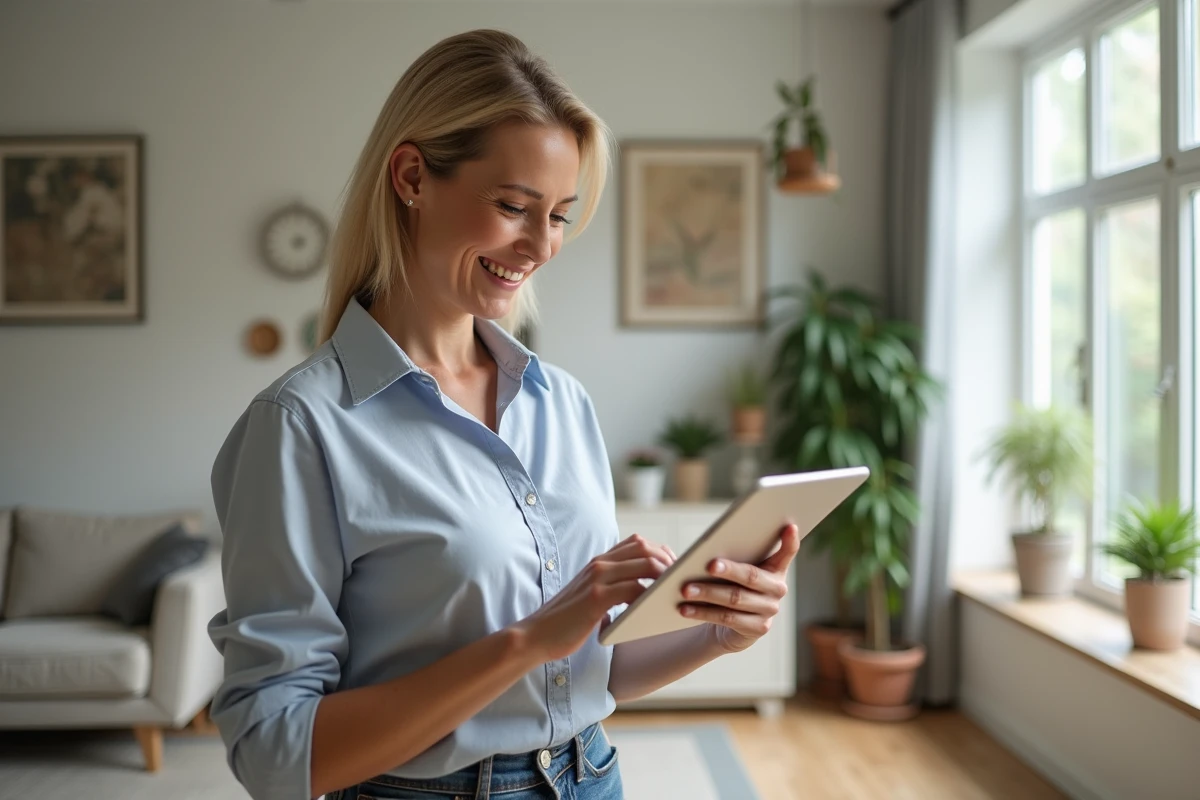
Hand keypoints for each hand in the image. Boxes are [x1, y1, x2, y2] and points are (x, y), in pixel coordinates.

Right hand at [514, 534, 674, 662]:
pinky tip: (656, 610)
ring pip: (644, 564)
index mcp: (599, 562)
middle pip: (645, 547)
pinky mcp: (596, 598)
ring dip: (665, 578)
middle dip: (668, 561)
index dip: (660, 552)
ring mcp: (597, 579)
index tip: (673, 570)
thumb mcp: (591, 596)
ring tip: (674, 594)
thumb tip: (641, 593)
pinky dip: (650, 597)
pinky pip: (633, 589)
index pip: (637, 542)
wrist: (536, 635)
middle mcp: (599, 564)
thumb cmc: (567, 621)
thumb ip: (612, 588)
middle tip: (680, 581)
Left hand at [678, 523, 798, 653]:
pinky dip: (703, 613)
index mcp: (776, 567)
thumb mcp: (733, 568)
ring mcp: (770, 610)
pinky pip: (727, 618)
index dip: (789, 540)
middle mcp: (778, 588)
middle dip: (728, 570)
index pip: (788, 551)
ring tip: (684, 589)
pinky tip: (685, 609)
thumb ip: (728, 554)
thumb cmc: (731, 585)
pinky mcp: (758, 628)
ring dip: (707, 594)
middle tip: (708, 565)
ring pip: (735, 599)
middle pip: (751, 576)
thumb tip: (686, 550)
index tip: (788, 525)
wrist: (733, 625)